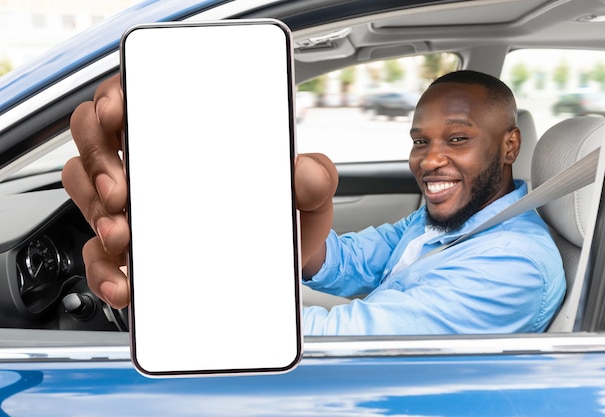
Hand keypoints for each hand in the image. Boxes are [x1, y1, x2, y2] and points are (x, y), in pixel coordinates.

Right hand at [62, 74, 336, 308]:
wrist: (286, 266)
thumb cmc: (286, 217)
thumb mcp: (308, 193)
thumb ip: (315, 177)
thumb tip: (304, 171)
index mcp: (189, 138)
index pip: (134, 99)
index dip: (112, 99)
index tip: (118, 115)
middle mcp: (156, 165)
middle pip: (95, 142)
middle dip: (99, 163)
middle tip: (124, 189)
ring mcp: (140, 206)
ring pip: (86, 192)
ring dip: (95, 213)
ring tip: (125, 234)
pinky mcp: (136, 250)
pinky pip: (99, 254)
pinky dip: (104, 269)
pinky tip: (126, 281)